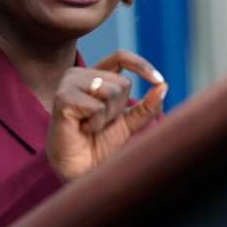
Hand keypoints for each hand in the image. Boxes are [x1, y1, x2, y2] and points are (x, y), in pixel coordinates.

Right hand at [45, 49, 167, 180]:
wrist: (79, 170)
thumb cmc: (99, 145)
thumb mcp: (128, 123)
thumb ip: (146, 106)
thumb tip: (163, 85)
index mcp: (94, 75)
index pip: (120, 57)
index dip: (141, 64)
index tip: (158, 80)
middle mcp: (79, 74)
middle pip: (121, 81)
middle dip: (118, 108)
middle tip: (100, 123)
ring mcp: (69, 83)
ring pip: (111, 91)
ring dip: (107, 117)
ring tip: (90, 126)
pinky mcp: (63, 97)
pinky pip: (97, 106)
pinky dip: (95, 123)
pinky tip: (82, 129)